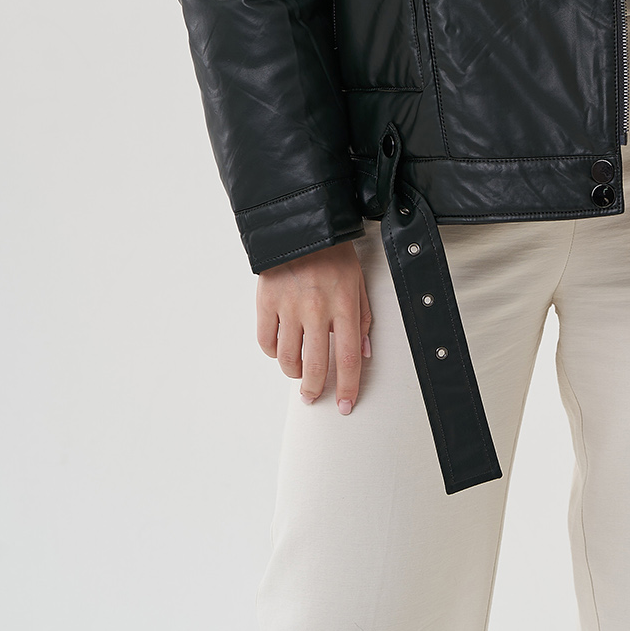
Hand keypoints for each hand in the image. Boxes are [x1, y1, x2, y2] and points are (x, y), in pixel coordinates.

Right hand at [256, 239, 371, 414]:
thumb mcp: (358, 283)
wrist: (301, 225)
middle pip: (314, 366)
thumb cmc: (333, 254)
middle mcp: (316, 309)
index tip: (344, 405)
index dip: (346, 387)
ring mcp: (288, 307)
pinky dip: (273, 352)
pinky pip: (266, 342)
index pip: (347, 359)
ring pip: (287, 359)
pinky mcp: (266, 302)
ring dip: (294, 372)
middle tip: (313, 396)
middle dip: (314, 389)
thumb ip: (362, 319)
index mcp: (343, 305)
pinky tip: (281, 348)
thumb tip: (363, 354)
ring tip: (298, 370)